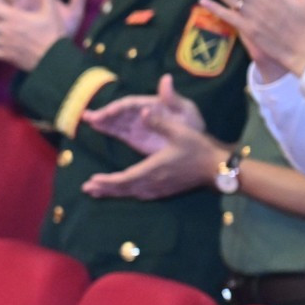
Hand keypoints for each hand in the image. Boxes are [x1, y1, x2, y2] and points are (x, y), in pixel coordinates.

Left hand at [80, 101, 226, 200]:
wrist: (218, 168)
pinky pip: (141, 194)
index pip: (125, 179)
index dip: (107, 181)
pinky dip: (127, 192)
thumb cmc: (199, 148)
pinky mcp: (165, 191)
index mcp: (154, 168)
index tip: (92, 180)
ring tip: (97, 191)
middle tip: (87, 188)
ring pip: (131, 193)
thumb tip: (144, 110)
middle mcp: (154, 182)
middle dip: (104, 188)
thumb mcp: (180, 131)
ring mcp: (160, 189)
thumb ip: (159, 122)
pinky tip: (122, 191)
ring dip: (114, 192)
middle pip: (124, 189)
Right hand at [82, 74, 204, 154]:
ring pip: (115, 121)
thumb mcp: (186, 110)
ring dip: (100, 120)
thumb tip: (165, 78)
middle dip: (103, 114)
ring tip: (85, 119)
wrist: (195, 146)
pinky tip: (95, 127)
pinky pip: (117, 132)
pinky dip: (106, 129)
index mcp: (151, 104)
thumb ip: (172, 98)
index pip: (131, 104)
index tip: (109, 112)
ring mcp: (136, 125)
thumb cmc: (192, 125)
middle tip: (87, 117)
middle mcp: (140, 113)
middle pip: (119, 112)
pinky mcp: (134, 137)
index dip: (118, 107)